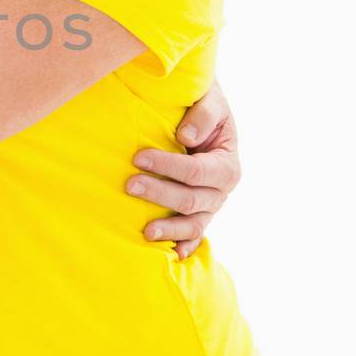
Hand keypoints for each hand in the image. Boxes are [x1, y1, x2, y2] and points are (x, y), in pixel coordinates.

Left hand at [126, 81, 239, 259]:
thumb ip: (203, 114)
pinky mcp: (197, 215)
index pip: (198, 171)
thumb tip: (186, 137)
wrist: (199, 115)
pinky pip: (193, 236)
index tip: (138, 157)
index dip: (168, 166)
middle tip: (129, 185)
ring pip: (192, 224)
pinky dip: (184, 246)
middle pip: (191, 199)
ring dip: (169, 228)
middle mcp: (221, 190)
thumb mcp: (209, 99)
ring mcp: (210, 206)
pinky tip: (171, 256)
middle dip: (159, 193)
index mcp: (227, 163)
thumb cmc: (202, 104)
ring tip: (146, 231)